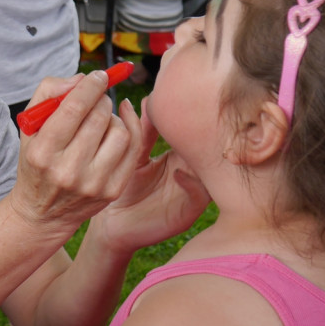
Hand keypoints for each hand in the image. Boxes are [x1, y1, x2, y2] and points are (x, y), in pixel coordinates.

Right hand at [10, 70, 142, 235]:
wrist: (43, 212)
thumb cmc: (37, 161)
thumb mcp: (29, 127)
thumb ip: (48, 93)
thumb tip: (81, 79)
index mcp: (42, 153)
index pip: (74, 108)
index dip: (91, 86)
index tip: (98, 75)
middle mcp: (67, 171)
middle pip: (98, 117)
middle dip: (101, 99)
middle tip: (97, 98)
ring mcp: (93, 183)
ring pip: (119, 132)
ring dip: (113, 117)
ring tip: (101, 119)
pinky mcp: (112, 191)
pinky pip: (132, 150)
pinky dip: (129, 129)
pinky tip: (120, 123)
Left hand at [95, 97, 210, 252]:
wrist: (114, 225)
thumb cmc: (123, 188)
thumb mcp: (133, 155)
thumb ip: (141, 131)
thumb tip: (144, 100)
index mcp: (180, 155)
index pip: (194, 132)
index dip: (191, 117)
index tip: (180, 101)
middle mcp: (192, 170)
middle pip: (208, 147)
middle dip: (202, 133)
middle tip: (190, 119)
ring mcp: (193, 190)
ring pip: (210, 169)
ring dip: (203, 156)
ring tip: (188, 143)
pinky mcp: (189, 211)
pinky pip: (200, 194)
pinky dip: (192, 182)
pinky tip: (177, 173)